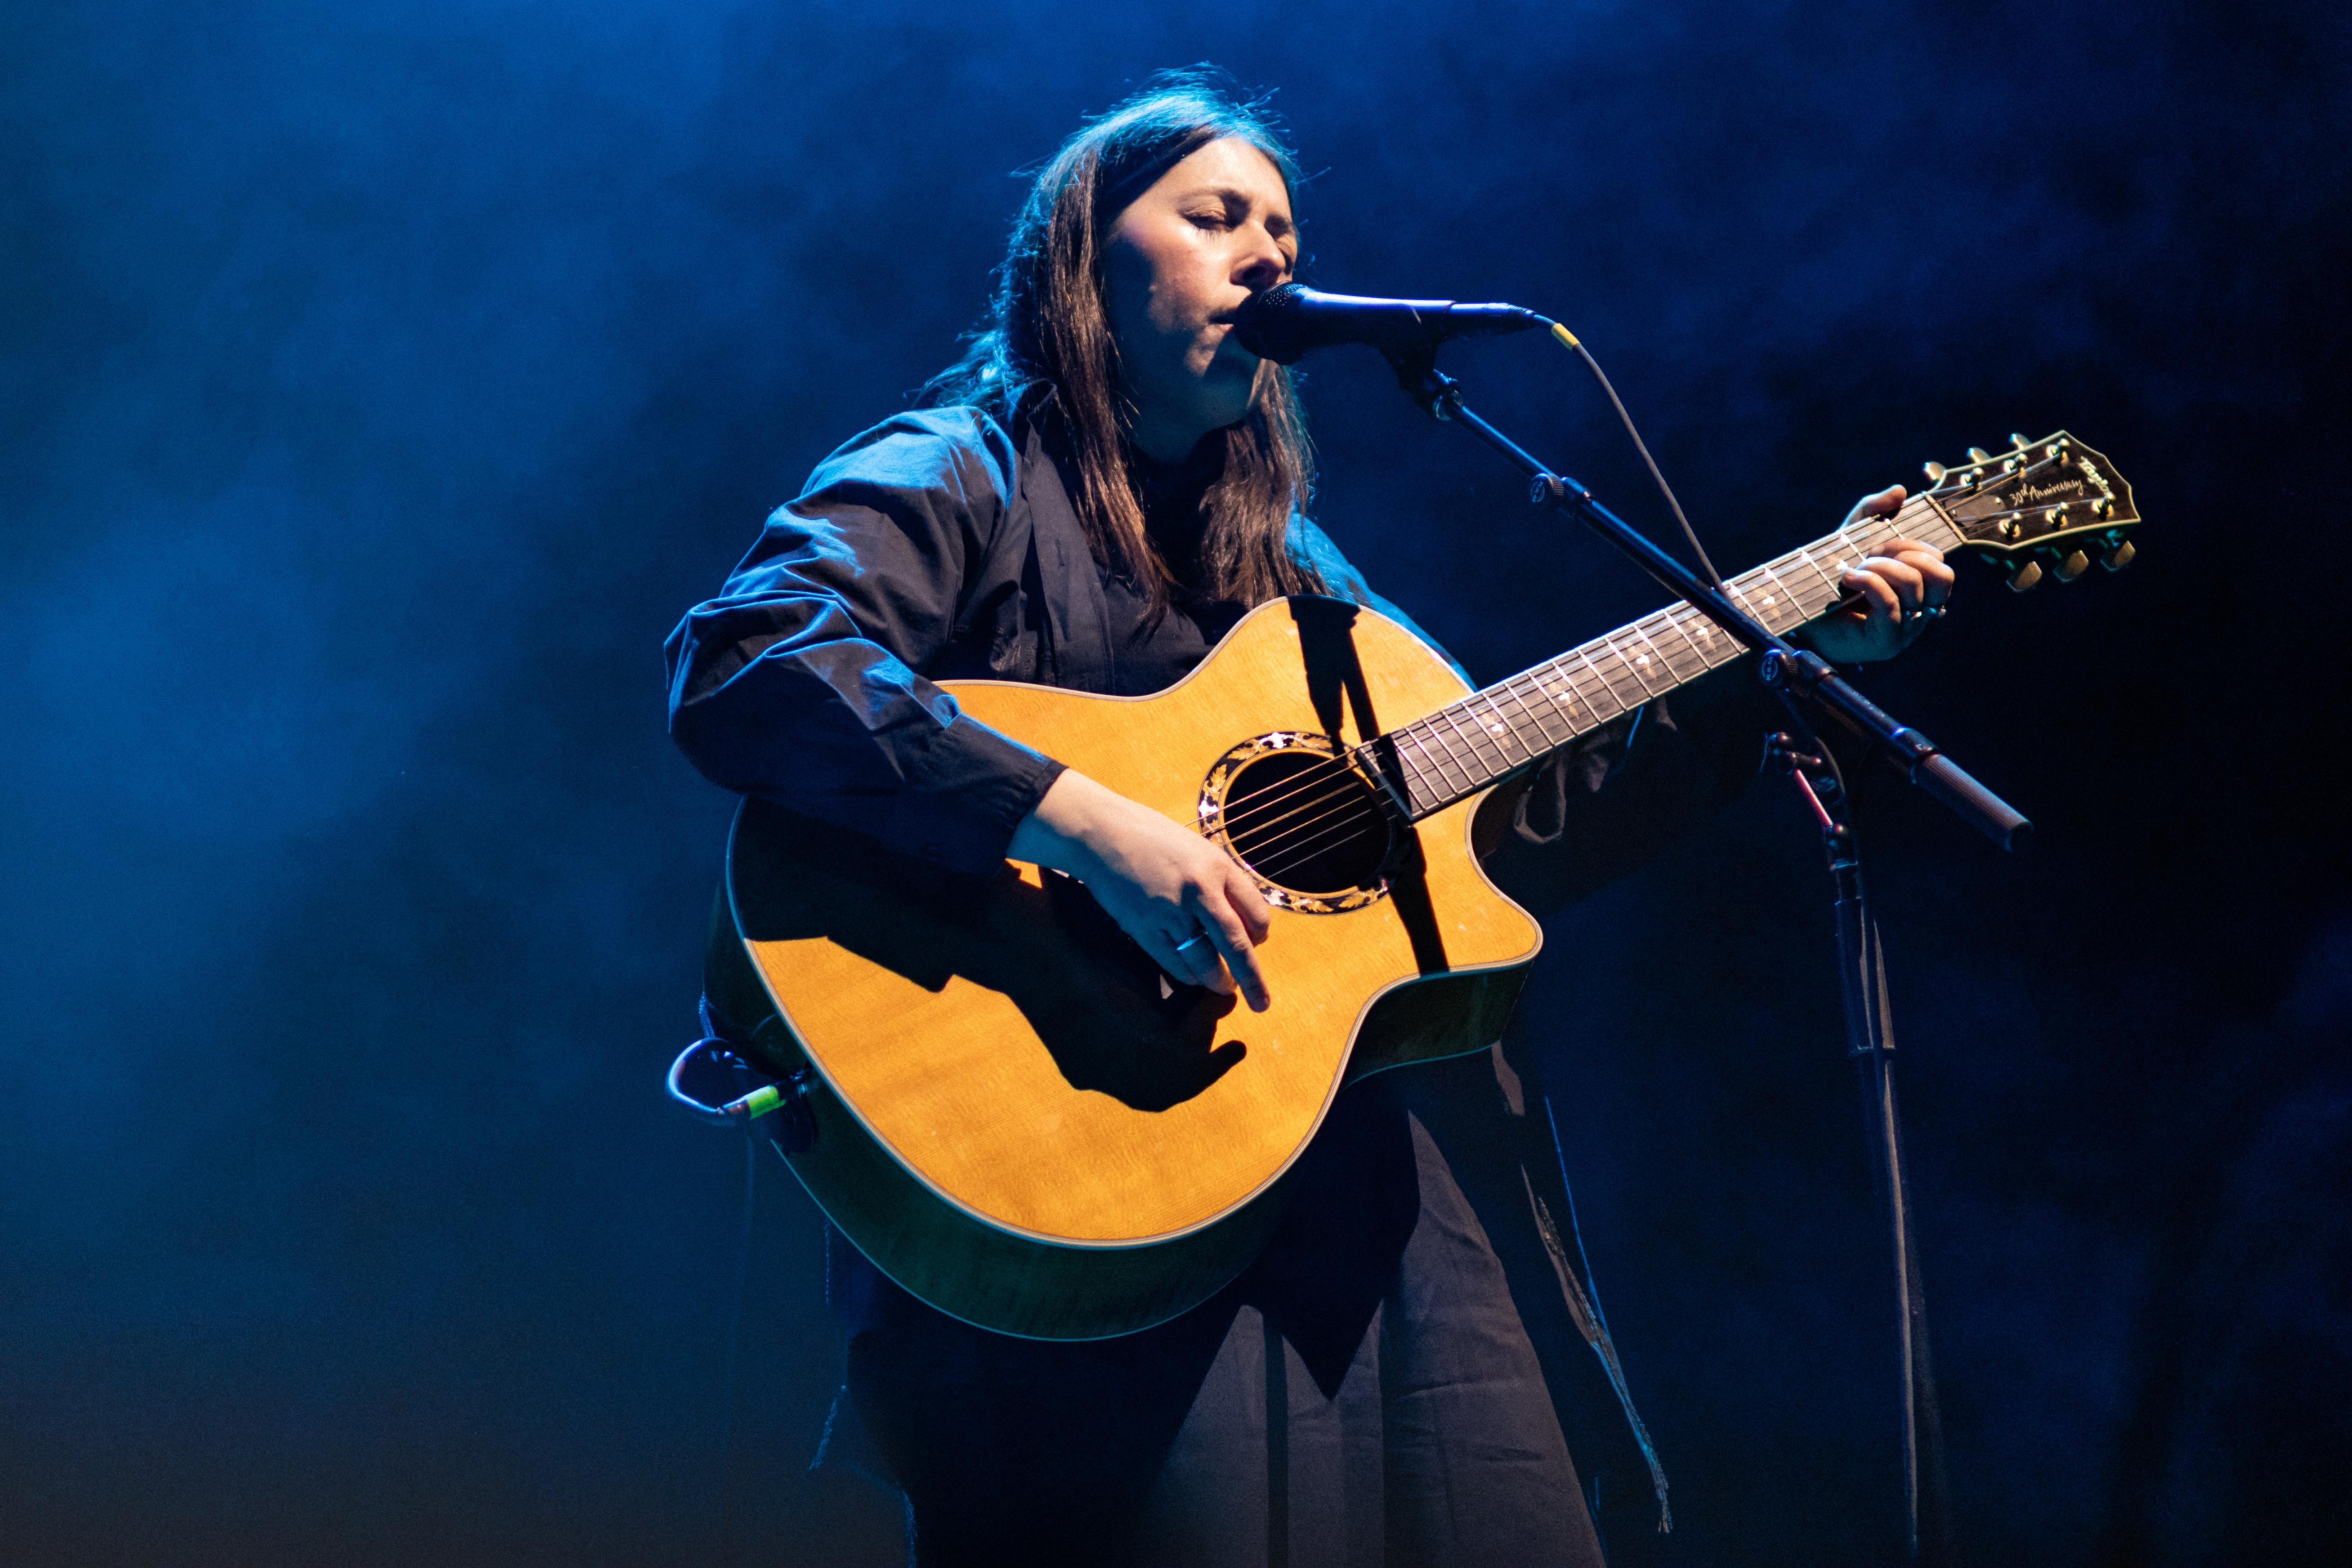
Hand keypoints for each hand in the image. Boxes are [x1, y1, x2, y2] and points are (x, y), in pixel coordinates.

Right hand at [1007, 770, 1272, 1010]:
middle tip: (1261, 1002)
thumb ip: (1220, 880)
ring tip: (1223, 987)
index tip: (1257, 941)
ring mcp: (1170, 911)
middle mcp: (1199, 890)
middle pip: (1236, 945)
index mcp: (1218, 866)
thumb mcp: (1198, 848)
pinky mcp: (1144, 927)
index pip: (1256, 914)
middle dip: (1251, 979)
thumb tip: (1240, 919)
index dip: (1260, 935)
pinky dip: (1187, 975)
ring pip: (1204, 960)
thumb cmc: (1152, 837)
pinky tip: (1192, 977)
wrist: (1102, 833)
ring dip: (1217, 980)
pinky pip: (1173, 962)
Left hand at [1793, 485, 1956, 664]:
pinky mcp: (1887, 642)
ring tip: (1852, 572)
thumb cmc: (1827, 579)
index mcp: (1919, 590)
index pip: (1939, 561)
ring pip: (1913, 584)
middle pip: (1941, 574)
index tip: (1876, 547)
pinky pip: (1892, 603)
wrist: (1797, 613)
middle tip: (1869, 557)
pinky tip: (1847, 580)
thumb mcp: (1851, 535)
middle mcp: (1920, 612)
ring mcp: (1906, 631)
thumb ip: (1873, 510)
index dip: (1911, 546)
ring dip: (1878, 568)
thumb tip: (1900, 491)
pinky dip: (1868, 582)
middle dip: (1902, 555)